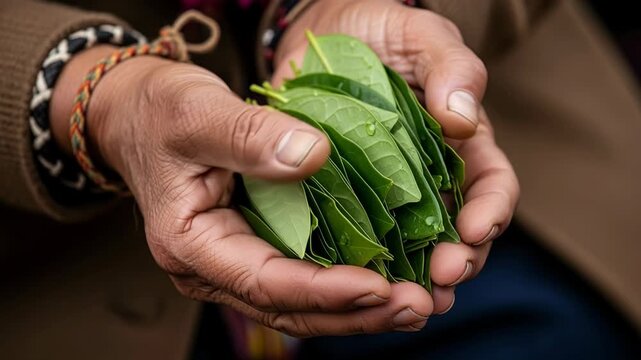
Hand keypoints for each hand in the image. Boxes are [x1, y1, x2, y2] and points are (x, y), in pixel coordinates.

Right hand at [51, 49, 433, 335]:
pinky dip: (343, 283)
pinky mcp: (253, 246)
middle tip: (416, 307)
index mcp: (191, 244)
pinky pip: (301, 277)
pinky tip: (386, 278)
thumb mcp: (198, 113)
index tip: (379, 283)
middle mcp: (211, 266)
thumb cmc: (160, 110)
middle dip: (354, 312)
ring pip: (299, 302)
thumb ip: (250, 136)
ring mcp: (233, 261)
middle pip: (289, 307)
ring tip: (414, 304)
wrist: (140, 113)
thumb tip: (314, 155)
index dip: (324, 289)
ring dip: (356, 308)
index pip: (264, 282)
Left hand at [273, 0, 518, 312]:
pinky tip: (353, 282)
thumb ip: (451, 67)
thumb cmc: (383, 33)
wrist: (326, 36)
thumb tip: (461, 118)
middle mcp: (429, 178)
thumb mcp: (421, 35)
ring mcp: (387, 193)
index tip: (475, 232)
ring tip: (406, 300)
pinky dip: (362, 264)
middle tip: (441, 280)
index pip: (491, 187)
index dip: (490, 213)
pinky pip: (357, 237)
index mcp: (461, 144)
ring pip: (410, 248)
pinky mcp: (345, 198)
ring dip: (415, 278)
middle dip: (457, 261)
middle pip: (458, 233)